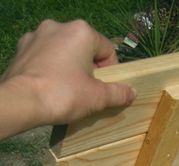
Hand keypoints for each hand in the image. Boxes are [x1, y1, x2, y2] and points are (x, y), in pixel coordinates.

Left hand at [0, 19, 135, 137]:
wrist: (22, 101)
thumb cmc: (64, 95)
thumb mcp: (98, 98)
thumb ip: (118, 93)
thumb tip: (132, 92)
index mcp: (81, 32)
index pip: (107, 50)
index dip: (110, 73)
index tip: (104, 90)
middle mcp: (58, 26)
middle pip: (84, 50)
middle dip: (88, 70)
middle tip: (87, 93)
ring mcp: (36, 35)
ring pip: (63, 52)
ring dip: (69, 68)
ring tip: (67, 91)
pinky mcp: (21, 48)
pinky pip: (44, 57)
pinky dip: (50, 69)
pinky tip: (49, 86)